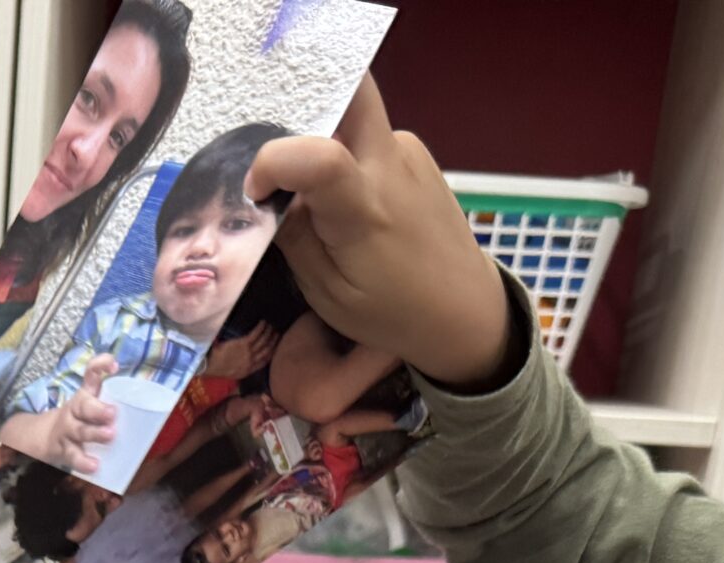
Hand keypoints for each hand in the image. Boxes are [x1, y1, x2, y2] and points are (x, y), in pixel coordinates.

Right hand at [0, 355, 118, 473]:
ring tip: (110, 435)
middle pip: (84, 406)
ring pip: (80, 431)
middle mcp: (75, 410)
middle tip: (113, 413)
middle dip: (98, 409)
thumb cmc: (79, 421)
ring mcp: (68, 430)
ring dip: (95, 433)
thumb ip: (113, 406)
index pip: (91, 375)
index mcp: (84, 396)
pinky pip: (73, 456)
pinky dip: (83, 461)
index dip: (100, 366)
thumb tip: (148, 416)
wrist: (45, 438)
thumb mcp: (90, 408)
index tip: (113, 365)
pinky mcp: (64, 450)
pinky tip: (94, 465)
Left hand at [203, 320, 280, 382]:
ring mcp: (248, 353)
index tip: (275, 346)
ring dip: (268, 332)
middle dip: (273, 341)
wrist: (209, 365)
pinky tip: (263, 322)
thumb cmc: (217, 368)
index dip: (272, 353)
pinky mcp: (243, 344)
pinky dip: (260, 327)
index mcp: (248, 371)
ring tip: (271, 326)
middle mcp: (251, 362)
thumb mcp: (232, 374)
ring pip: (263, 341)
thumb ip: (241, 367)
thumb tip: (247, 360)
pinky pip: (255, 334)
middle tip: (277, 333)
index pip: (264, 361)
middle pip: (267, 350)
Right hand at [247, 75, 514, 390]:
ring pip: (354, 116)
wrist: (465, 309)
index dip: (273, 163)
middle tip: (284, 154)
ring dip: (325, 142)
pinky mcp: (416, 152)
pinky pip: (367, 138)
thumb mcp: (327, 292)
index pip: (316, 157)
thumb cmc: (393, 311)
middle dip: (309, 103)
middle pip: (353, 90)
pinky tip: (348, 201)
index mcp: (365, 211)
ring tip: (319, 197)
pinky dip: (347, 158)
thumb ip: (294, 238)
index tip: (258, 194)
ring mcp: (408, 151)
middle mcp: (390, 166)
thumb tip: (268, 199)